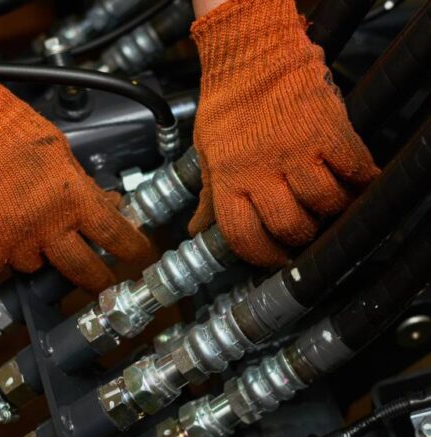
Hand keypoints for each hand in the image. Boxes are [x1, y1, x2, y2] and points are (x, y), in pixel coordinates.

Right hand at [0, 66, 153, 291]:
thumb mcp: (63, 157)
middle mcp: (46, 225)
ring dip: (37, 255)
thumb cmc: (16, 135)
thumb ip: (84, 189)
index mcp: (73, 198)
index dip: (133, 251)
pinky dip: (2, 253)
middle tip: (101, 284)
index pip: (115, 235)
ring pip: (35, 267)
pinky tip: (0, 230)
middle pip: (82, 270)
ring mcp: (13, 240)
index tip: (140, 259)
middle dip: (97, 281)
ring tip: (26, 229)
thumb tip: (109, 206)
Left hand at [188, 0, 379, 266]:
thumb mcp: (207, 154)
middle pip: (291, 227)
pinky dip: (360, 181)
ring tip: (328, 203)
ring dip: (333, 210)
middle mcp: (261, 170)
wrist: (253, 57)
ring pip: (326, 204)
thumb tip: (196, 232)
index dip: (263, 257)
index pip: (244, 238)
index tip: (276, 258)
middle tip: (306, 230)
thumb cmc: (227, 107)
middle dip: (302, 237)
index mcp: (228, 179)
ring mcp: (296, 152)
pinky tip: (354, 180)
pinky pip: (353, 171)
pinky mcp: (327, 132)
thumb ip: (209, 197)